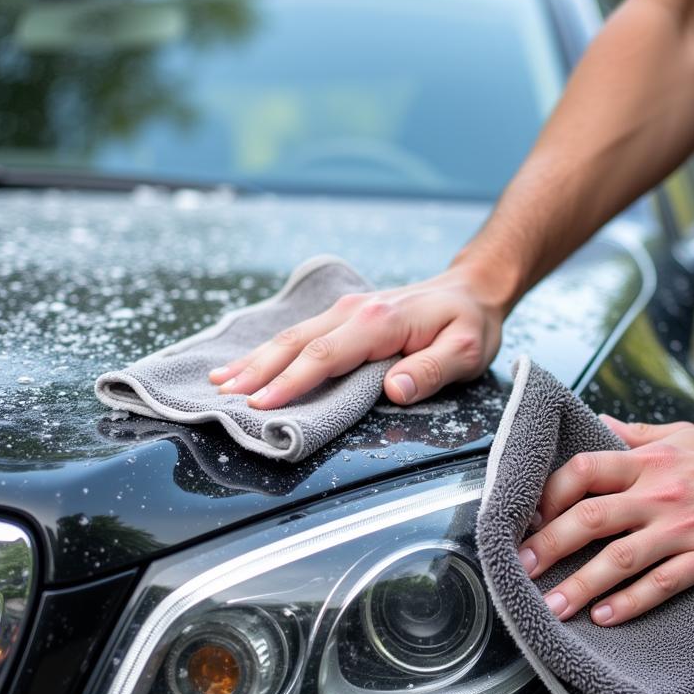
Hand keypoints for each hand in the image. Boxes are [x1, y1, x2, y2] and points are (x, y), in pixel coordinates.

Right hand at [208, 261, 511, 408]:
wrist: (473, 289)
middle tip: (224, 398)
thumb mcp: (467, 351)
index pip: (327, 355)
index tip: (262, 405)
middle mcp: (357, 310)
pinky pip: (302, 333)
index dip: (292, 381)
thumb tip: (393, 390)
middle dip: (258, 370)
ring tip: (220, 382)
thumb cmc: (471, 324)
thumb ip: (431, 370)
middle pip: (298, 342)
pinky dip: (271, 350)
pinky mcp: (345, 314)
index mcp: (381, 321)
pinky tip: (249, 363)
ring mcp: (348, 309)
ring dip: (256, 359)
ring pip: (292, 335)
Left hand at [517, 416, 693, 625]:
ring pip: (619, 559)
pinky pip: (662, 584)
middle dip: (549, 545)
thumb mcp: (681, 434)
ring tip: (551, 606)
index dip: (549, 494)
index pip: (583, 471)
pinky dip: (631, 602)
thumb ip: (635, 435)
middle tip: (518, 568)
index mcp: (648, 462)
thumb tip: (598, 424)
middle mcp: (658, 494)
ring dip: (580, 585)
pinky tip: (605, 617)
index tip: (528, 517)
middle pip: (590, 518)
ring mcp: (683, 528)